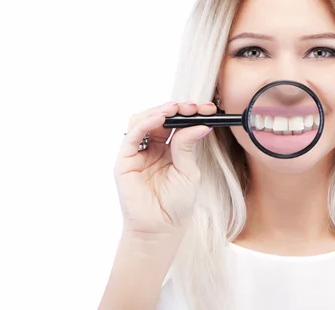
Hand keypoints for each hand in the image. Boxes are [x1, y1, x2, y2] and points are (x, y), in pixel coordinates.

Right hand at [113, 101, 215, 236]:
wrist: (161, 228)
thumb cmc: (176, 204)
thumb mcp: (188, 171)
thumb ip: (188, 147)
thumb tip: (201, 124)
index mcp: (170, 150)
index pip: (178, 124)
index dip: (191, 113)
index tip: (208, 109)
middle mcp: (153, 148)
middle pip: (161, 118)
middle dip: (178, 109)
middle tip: (194, 106)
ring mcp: (138, 153)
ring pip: (144, 120)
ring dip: (160, 111)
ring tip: (177, 109)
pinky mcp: (125, 160)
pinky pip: (134, 135)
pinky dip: (146, 123)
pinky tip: (161, 118)